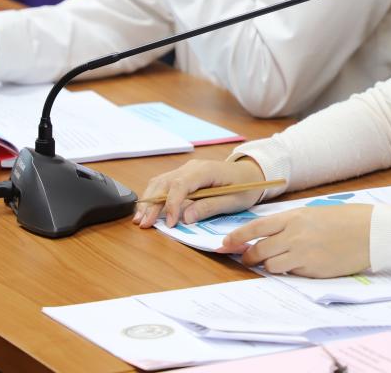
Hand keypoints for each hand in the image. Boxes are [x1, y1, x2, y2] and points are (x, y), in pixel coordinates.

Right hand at [134, 157, 266, 228]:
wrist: (251, 173)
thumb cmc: (245, 187)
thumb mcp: (233, 201)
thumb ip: (209, 207)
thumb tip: (185, 217)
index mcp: (206, 170)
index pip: (181, 184)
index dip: (172, 204)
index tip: (169, 223)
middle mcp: (192, 167)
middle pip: (165, 182)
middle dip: (152, 203)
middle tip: (143, 223)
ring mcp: (186, 170)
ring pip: (160, 182)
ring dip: (149, 200)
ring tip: (139, 219)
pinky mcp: (184, 176)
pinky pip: (164, 184)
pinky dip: (154, 197)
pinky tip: (148, 211)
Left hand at [220, 204, 373, 277]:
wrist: (370, 232)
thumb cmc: (344, 220)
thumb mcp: (313, 214)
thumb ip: (290, 224)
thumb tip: (269, 237)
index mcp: (294, 217)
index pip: (256, 228)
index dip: (237, 237)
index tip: (225, 244)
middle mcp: (294, 235)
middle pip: (259, 249)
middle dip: (249, 256)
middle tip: (246, 259)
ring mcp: (302, 254)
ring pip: (271, 264)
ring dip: (268, 265)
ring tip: (274, 262)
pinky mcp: (312, 270)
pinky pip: (290, 273)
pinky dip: (288, 271)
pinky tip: (296, 266)